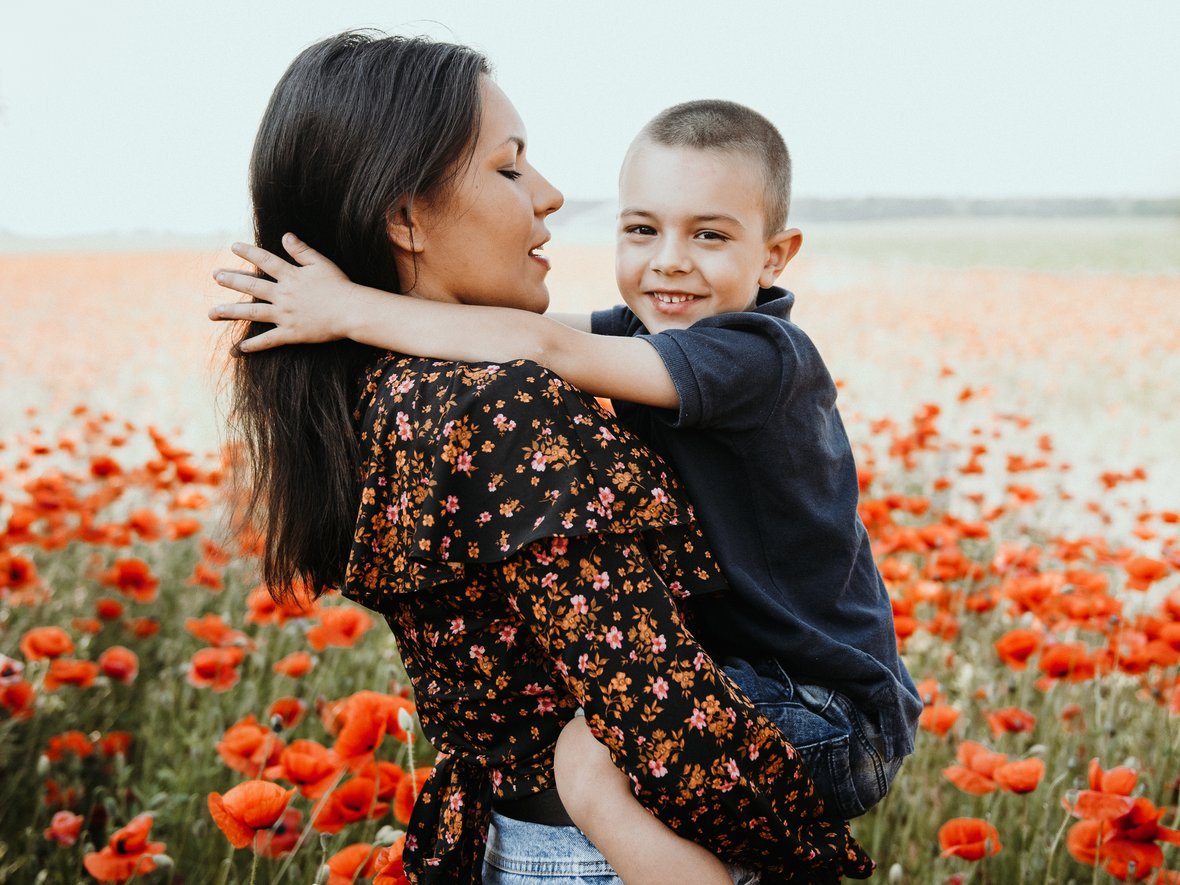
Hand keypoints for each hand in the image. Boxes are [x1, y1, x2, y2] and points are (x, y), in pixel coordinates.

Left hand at [209, 233, 355, 351]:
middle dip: (231, 280)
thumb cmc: (340, 286)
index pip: (264, 261)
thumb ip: (301, 250)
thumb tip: (285, 235)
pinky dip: (253, 344)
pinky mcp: (291, 333)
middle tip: (215, 276)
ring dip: (230, 313)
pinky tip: (238, 347)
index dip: (248, 253)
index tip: (233, 247)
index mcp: (291, 276)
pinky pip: (268, 340)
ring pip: (252, 313)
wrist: (351, 311)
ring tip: (212, 313)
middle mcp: (283, 295)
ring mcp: (285, 315)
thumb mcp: (321, 263)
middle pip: (252, 286)